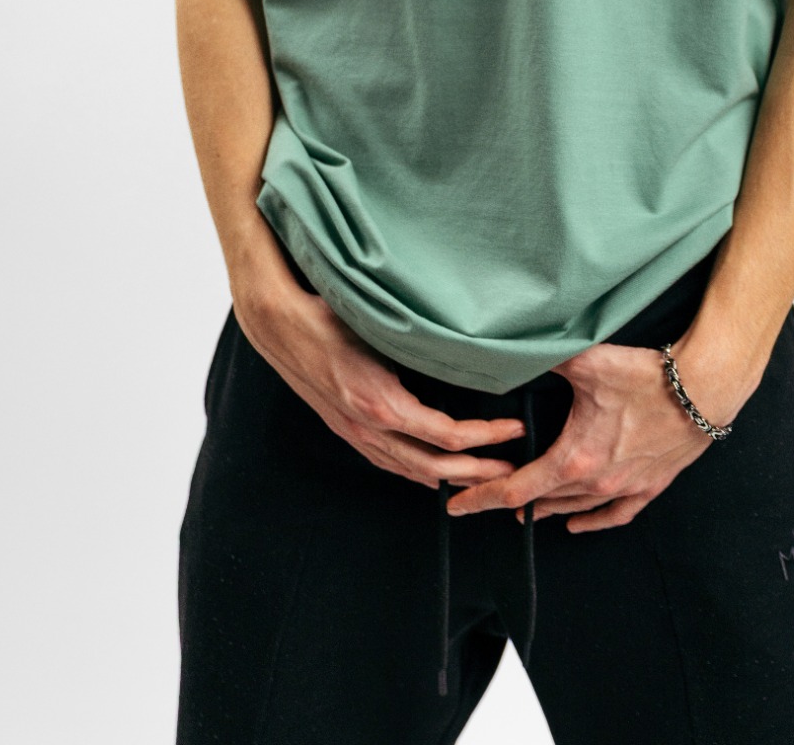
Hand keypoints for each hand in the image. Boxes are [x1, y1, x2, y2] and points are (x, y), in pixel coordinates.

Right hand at [235, 280, 528, 490]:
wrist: (280, 326)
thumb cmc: (330, 316)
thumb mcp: (382, 327)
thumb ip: (421, 345)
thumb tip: (467, 348)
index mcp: (382, 402)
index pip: (447, 436)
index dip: (486, 437)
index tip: (514, 429)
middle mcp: (369, 427)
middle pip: (433, 467)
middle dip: (476, 472)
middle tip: (511, 470)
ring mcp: (355, 434)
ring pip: (411, 471)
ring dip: (449, 478)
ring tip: (482, 476)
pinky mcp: (346, 431)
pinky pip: (389, 463)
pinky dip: (418, 472)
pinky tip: (434, 471)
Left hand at [444, 334, 752, 532]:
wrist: (704, 388)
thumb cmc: (647, 376)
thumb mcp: (588, 362)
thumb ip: (548, 357)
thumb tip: (516, 347)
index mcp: (575, 458)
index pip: (516, 489)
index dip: (482, 498)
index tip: (456, 506)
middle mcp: (597, 481)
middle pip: (543, 501)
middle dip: (511, 500)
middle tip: (484, 497)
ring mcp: (625, 486)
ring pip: (577, 508)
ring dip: (547, 509)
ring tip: (522, 512)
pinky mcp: (651, 484)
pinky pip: (616, 513)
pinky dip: (594, 520)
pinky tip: (578, 523)